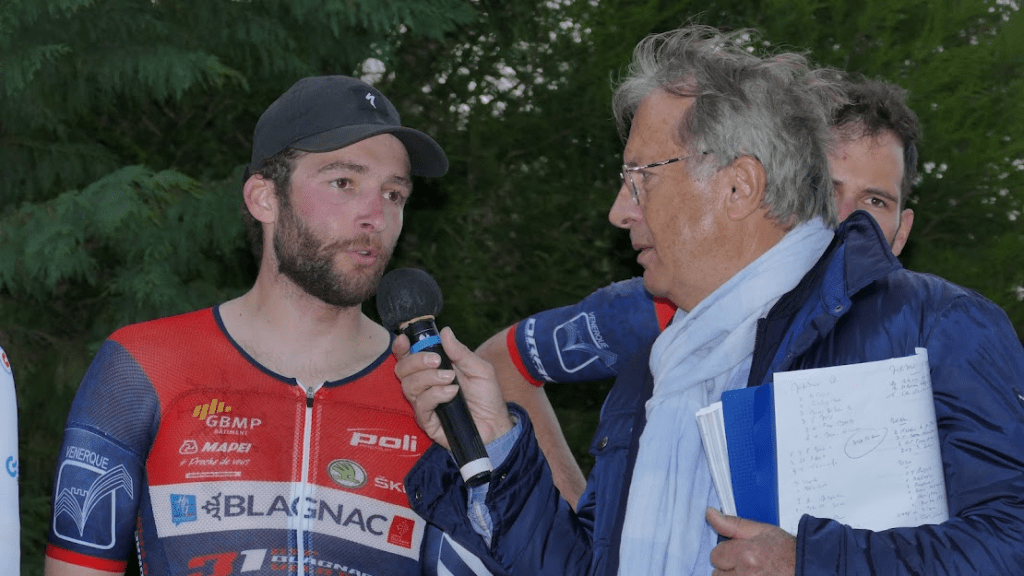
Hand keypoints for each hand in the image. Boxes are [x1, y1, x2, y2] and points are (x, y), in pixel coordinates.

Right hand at [393, 326, 513, 447]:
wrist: (496, 424)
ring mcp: (424, 404)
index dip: (401, 347)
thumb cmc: (487, 396)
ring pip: (409, 386)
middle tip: (437, 361)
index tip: (404, 340)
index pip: (408, 356)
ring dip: (429, 378)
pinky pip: (421, 405)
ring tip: (451, 378)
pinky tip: (452, 393)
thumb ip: (461, 353)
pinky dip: (435, 395)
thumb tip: (445, 332)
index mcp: (433, 369)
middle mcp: (424, 385)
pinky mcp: (427, 421)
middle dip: (416, 361)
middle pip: (402, 369)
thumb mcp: (479, 369)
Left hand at [707, 508, 795, 575]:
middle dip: (729, 569)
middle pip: (717, 574)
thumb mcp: (762, 531)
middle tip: (749, 565)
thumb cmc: (788, 551)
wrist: (808, 568)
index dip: (727, 553)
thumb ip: (733, 524)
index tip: (740, 553)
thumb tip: (709, 513)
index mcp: (746, 555)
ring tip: (752, 573)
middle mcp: (746, 575)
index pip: (715, 555)